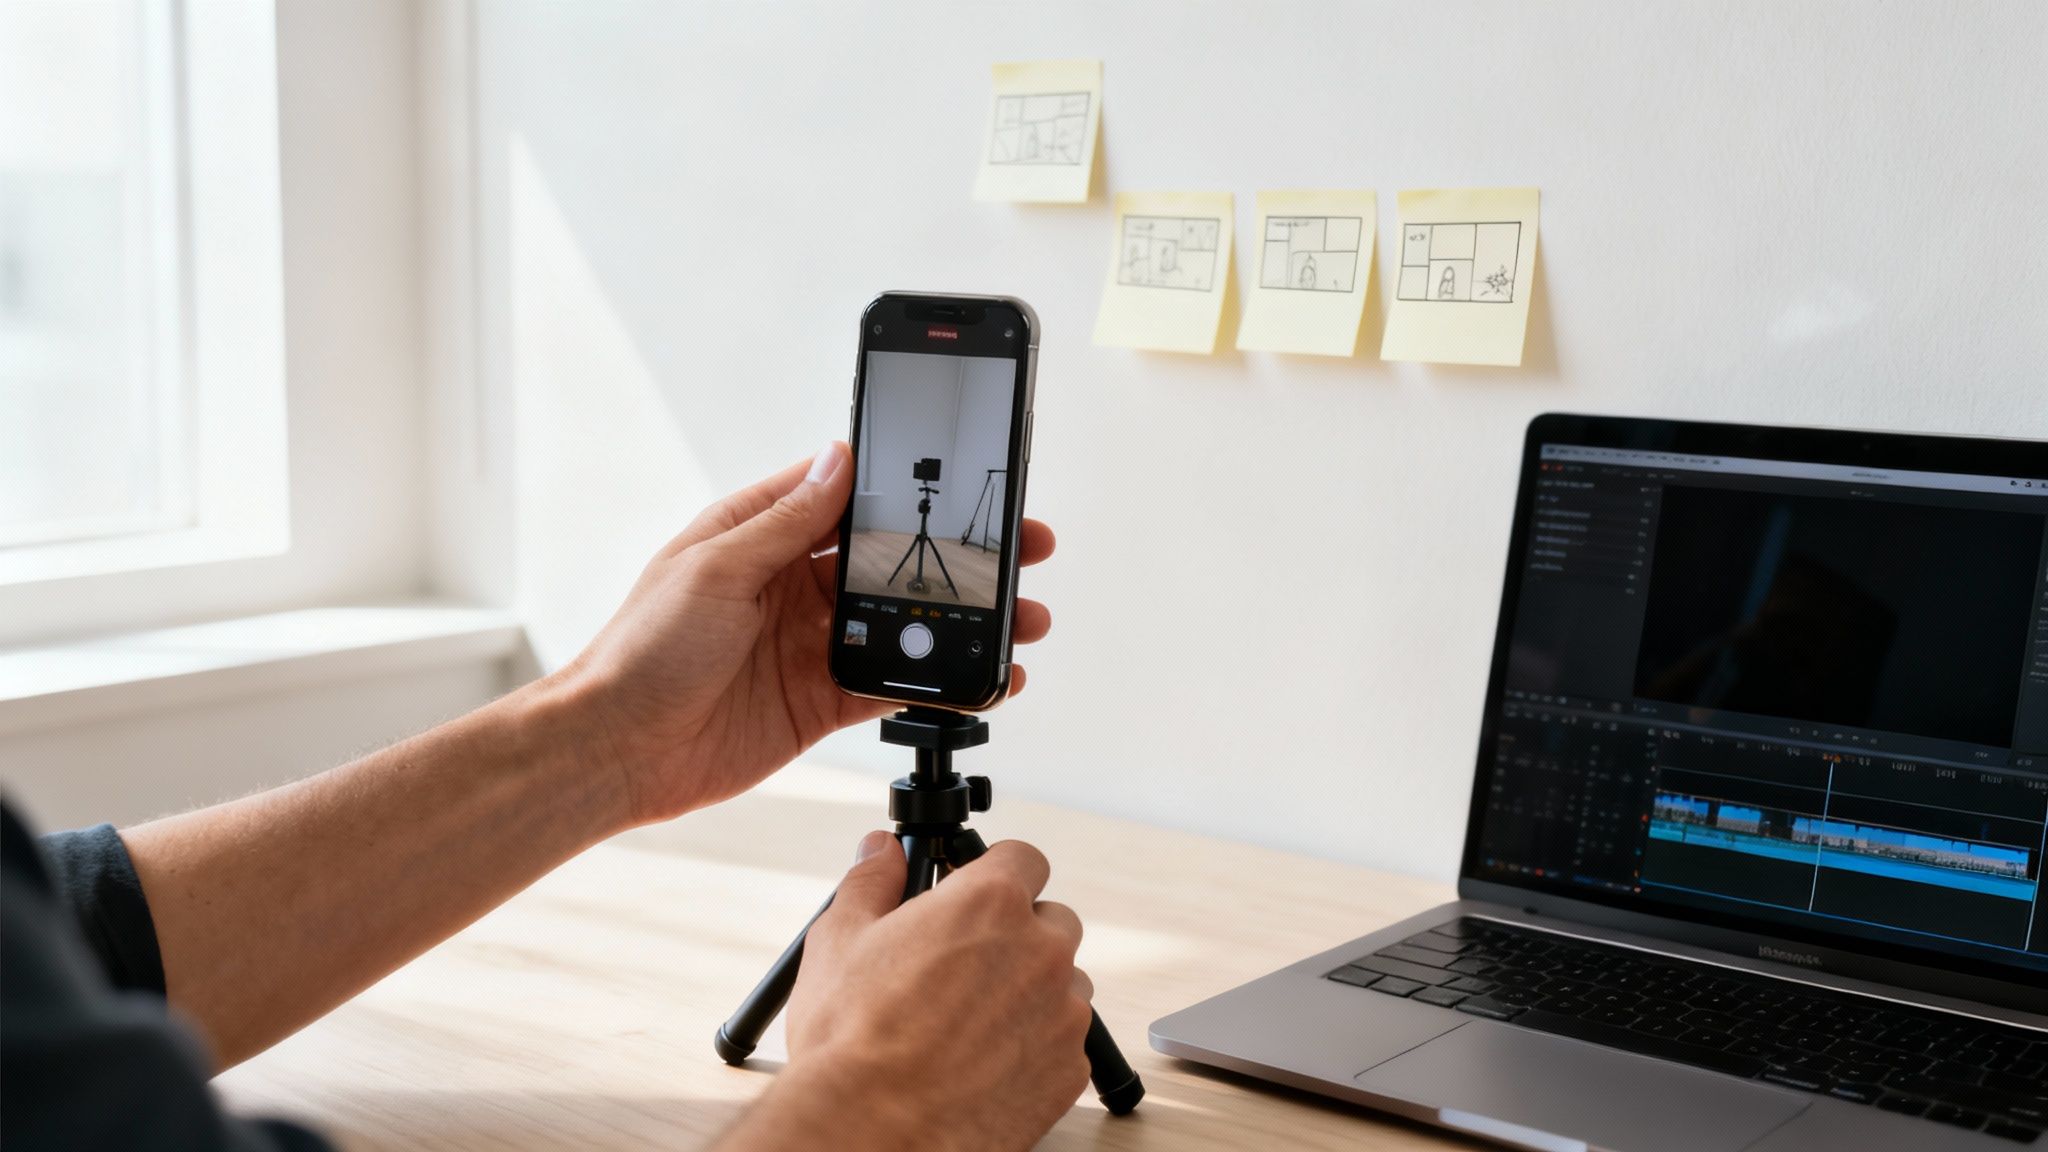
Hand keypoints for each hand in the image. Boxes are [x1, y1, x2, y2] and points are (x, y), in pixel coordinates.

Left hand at [554, 442, 1054, 823]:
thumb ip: (786, 521)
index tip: (965, 481)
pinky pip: (893, 682)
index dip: (907, 486)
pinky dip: (941, 681)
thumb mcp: (715, 568)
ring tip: (1020, 618)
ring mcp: (809, 643)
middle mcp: (790, 584)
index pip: (847, 495)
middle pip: (891, 558)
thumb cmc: (640, 651)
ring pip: (904, 620)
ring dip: (963, 619)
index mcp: (759, 535)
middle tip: (1020, 549)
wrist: (617, 751)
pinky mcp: (820, 700)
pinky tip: (985, 678)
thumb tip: (838, 459)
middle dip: (958, 554)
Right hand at [744, 834, 1093, 1150]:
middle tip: (966, 966)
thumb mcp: (840, 940)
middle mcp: (1040, 951)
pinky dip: (1034, 1047)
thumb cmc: (853, 1040)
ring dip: (1031, 993)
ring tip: (970, 1024)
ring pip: (1063, 984)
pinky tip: (985, 1063)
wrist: (872, 1131)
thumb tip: (882, 852)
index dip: (997, 872)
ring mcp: (1063, 1014)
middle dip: (1017, 935)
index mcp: (989, 905)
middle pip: (1051, 921)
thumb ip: (872, 882)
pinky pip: (1064, 1043)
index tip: (977, 891)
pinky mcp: (1069, 1070)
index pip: (1024, 858)